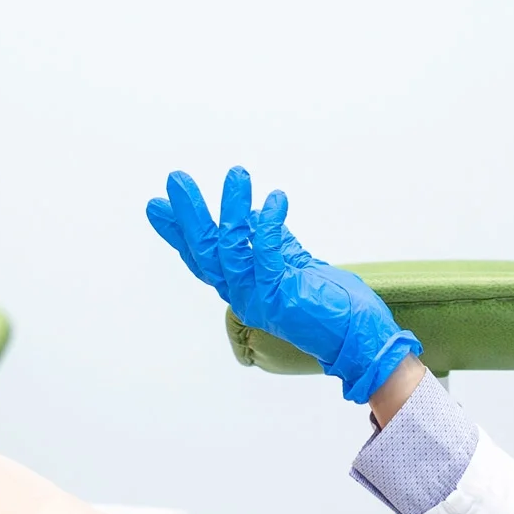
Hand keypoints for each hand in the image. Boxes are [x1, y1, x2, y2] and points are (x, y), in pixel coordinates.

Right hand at [145, 167, 421, 402]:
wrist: (357, 338)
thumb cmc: (328, 303)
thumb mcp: (292, 264)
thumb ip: (269, 242)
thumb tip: (252, 214)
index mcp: (241, 288)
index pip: (201, 257)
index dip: (177, 232)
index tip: (157, 206)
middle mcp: (242, 295)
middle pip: (204, 252)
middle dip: (189, 215)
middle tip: (176, 181)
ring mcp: (259, 297)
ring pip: (229, 250)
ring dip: (230, 210)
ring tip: (236, 175)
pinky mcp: (281, 295)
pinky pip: (265, 254)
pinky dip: (266, 225)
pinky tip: (273, 200)